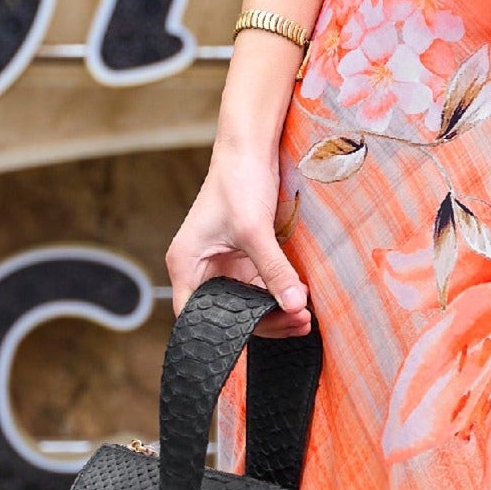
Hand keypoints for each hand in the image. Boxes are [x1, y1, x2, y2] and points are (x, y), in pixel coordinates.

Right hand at [167, 139, 309, 329]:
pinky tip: (300, 300)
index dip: (220, 334)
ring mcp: (223, 264)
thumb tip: (294, 305)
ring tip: (304, 316)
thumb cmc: (237, 182)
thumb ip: (274, 270)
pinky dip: (279, 293)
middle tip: (296, 323)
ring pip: (246, 302)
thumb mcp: (254, 230)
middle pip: (225, 313)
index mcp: (186, 265)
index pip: (193, 315)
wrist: (251, 148)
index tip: (254, 341)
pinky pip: (260, 286)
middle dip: (262, 322)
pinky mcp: (243, 257)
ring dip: (275, 310)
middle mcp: (200, 269)